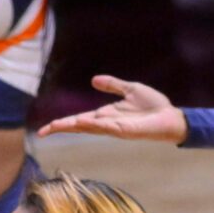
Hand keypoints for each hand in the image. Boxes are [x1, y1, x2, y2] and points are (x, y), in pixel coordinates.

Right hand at [41, 75, 186, 141]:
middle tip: (42, 132)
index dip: (63, 123)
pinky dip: (92, 125)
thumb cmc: (154, 106)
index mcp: (106, 115)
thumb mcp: (130, 89)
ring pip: (89, 128)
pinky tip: (81, 122)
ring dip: (73, 126)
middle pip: (79, 126)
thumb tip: (93, 80)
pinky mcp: (125, 130)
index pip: (79, 120)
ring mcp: (114, 128)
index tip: (46, 128)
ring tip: (56, 126)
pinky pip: (105, 127)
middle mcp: (107, 123)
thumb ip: (113, 85)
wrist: (171, 117)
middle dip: (61, 128)